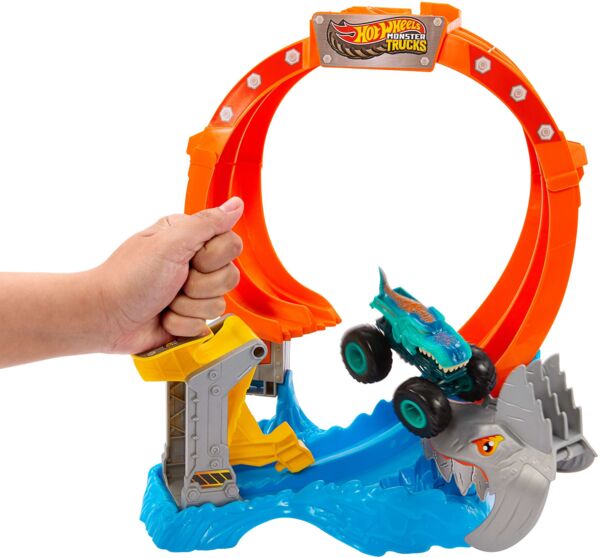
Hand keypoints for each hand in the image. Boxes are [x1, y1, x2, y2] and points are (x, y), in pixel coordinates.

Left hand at [97, 197, 243, 353]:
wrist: (105, 318)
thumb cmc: (128, 278)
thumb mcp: (169, 244)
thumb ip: (207, 223)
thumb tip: (236, 205)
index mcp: (190, 237)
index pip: (231, 245)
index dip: (213, 258)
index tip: (190, 259)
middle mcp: (193, 262)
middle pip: (229, 277)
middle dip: (199, 286)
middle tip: (173, 282)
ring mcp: (192, 291)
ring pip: (219, 304)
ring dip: (188, 307)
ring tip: (165, 301)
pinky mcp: (189, 316)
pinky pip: (205, 324)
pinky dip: (181, 324)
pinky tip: (164, 316)